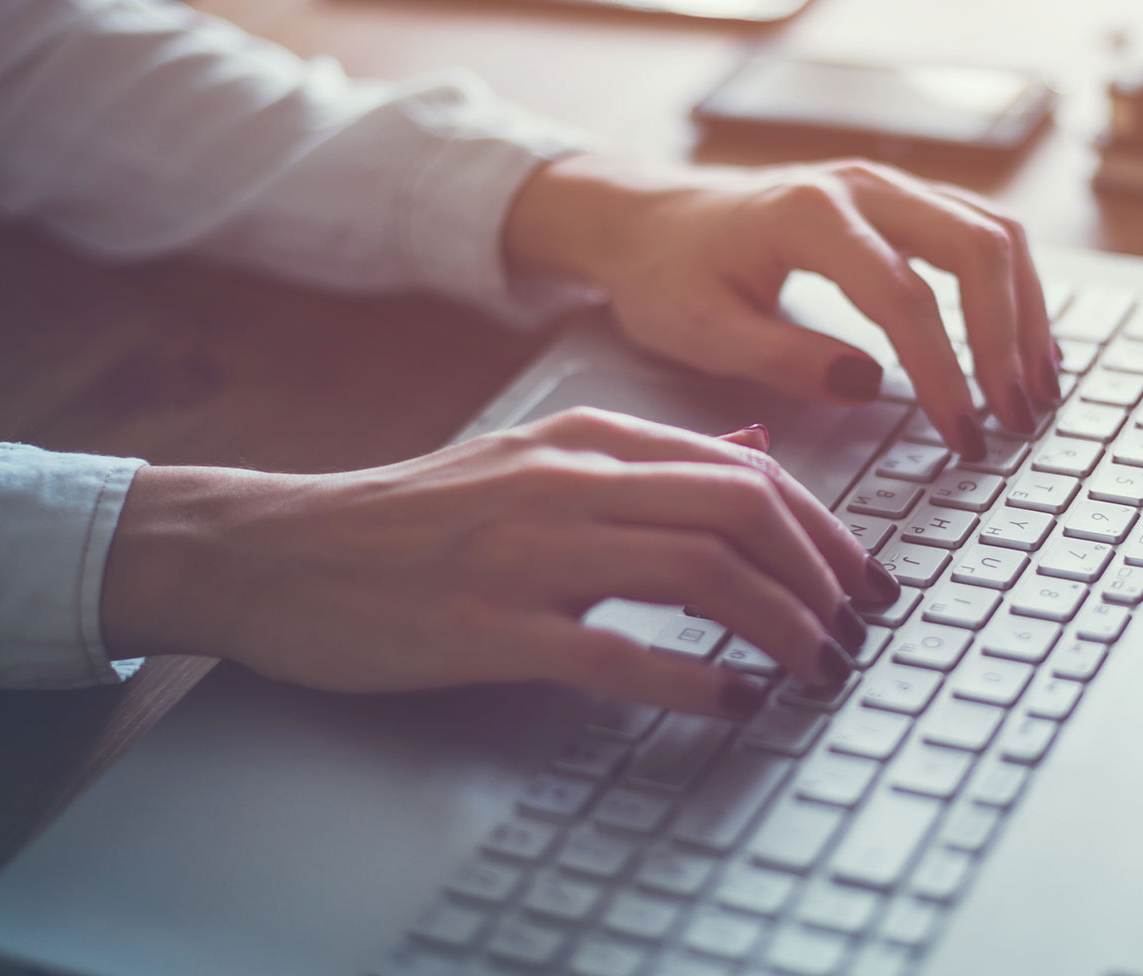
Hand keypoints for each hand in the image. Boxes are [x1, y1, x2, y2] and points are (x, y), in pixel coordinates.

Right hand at [99, 409, 900, 715]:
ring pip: (700, 573)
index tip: (863, 582)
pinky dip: (695, 678)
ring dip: (781, 627)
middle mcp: (570, 484)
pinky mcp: (490, 627)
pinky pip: (618, 651)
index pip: (747, 472)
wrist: (280, 549)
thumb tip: (750, 457)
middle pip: (742, 513)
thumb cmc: (413, 517)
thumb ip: (644, 461)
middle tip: (857, 631)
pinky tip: (735, 701)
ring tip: (817, 670)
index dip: (825, 531)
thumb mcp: (533, 461)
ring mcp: (530, 554)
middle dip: (823, 576)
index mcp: (587, 441)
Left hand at [505, 155, 1060, 458]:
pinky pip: (981, 232)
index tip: (962, 434)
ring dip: (1026, 311)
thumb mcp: (699, 331)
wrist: (649, 218)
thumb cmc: (668, 274)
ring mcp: (887, 185)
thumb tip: (869, 384)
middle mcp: (860, 185)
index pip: (904, 296)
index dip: (943, 372)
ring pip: (992, 232)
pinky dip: (1014, 289)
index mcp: (807, 215)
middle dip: (1006, 339)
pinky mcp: (901, 201)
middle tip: (1016, 417)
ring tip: (1036, 390)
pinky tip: (1023, 346)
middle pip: (975, 248)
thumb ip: (781, 358)